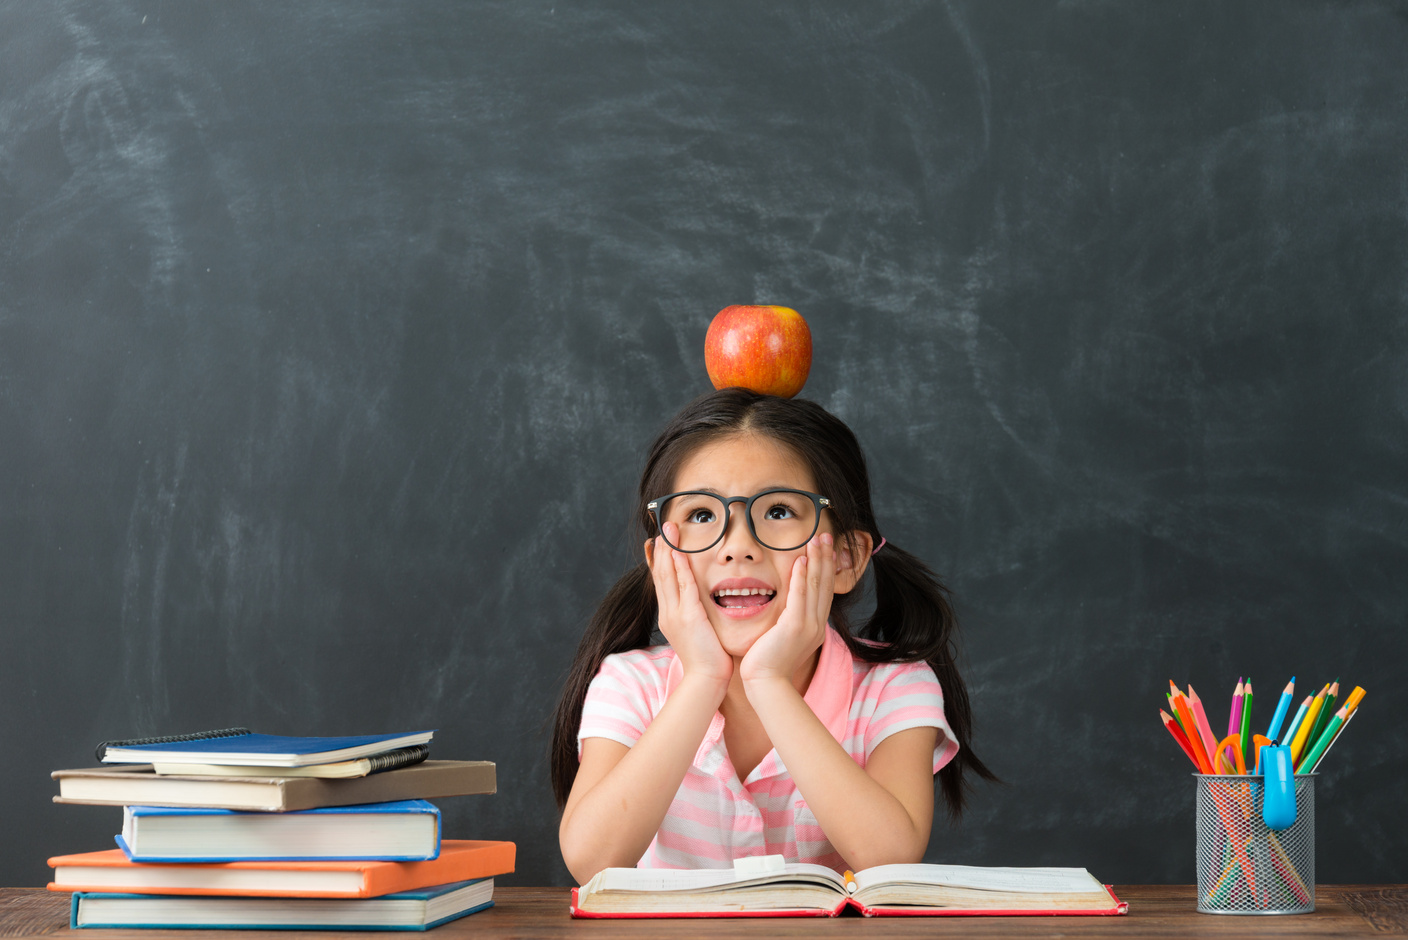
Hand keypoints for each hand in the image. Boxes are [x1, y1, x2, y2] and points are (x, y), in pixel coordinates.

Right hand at [647, 525, 732, 690]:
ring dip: (668, 551)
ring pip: (668, 576)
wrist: (707, 680)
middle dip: (661, 549)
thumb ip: (695, 617)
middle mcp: (668, 612)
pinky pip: (683, 585)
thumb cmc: (708, 659)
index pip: (662, 582)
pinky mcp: (688, 616)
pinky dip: (680, 567)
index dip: (659, 560)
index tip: (659, 542)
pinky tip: (679, 551)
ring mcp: (675, 614)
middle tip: (663, 527)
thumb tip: (698, 606)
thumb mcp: (697, 633)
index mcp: (669, 616)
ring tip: (668, 530)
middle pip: (660, 574)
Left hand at [739, 533, 834, 683]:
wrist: (766, 683)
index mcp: (814, 626)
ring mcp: (808, 625)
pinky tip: (802, 561)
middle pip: (825, 584)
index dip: (826, 567)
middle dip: (826, 557)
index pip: (824, 590)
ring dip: (817, 560)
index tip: (826, 548)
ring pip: (816, 586)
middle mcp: (816, 624)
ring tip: (817, 539)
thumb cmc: (768, 662)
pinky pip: (800, 597)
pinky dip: (802, 577)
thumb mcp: (784, 637)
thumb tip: (788, 607)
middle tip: (827, 535)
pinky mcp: (795, 627)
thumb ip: (789, 620)